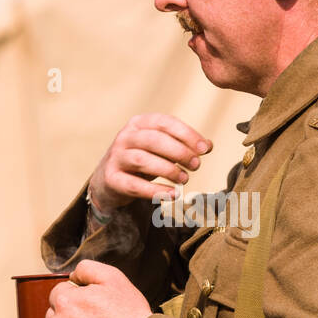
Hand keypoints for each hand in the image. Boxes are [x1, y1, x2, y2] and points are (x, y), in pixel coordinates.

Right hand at [87, 113, 211, 212]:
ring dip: (168, 169)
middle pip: (154, 140)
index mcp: (139, 123)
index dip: (186, 134)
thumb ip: (183, 145)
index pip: (164, 123)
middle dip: (179, 152)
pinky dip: (156, 190)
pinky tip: (173, 194)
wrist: (110, 180)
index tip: (204, 149)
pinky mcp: (112, 179)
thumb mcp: (162, 149)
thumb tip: (207, 146)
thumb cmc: (143, 160)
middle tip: (196, 165)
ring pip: (142, 160)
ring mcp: (116, 157)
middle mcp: (125, 137)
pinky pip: (135, 185)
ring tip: (185, 178)